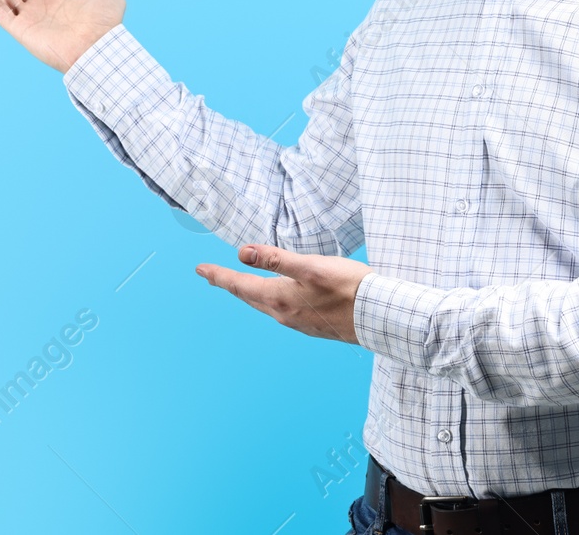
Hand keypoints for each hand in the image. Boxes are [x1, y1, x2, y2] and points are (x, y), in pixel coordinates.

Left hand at [196, 245, 374, 344]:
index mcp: (279, 299)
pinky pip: (282, 311)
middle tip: (213, 276)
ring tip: (240, 285)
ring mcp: (298, 322)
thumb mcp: (310, 266)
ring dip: (249, 293)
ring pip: (264, 305)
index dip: (218, 276)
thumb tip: (242, 253)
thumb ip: (275, 259)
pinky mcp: (312, 325)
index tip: (200, 269)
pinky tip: (276, 298)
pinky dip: (269, 300)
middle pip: (249, 297)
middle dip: (230, 284)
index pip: (239, 285)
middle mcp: (284, 315)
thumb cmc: (348, 288)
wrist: (378, 316)